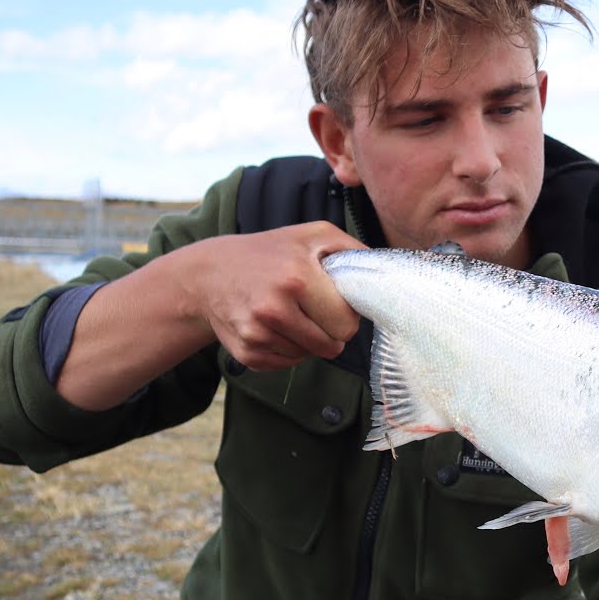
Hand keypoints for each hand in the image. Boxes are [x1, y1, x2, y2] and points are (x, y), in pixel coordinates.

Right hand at [182, 221, 364, 371]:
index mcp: (296, 279)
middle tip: (316, 309)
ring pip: (311, 356)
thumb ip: (354, 251)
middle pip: (332, 345)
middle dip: (331, 331)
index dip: (347, 316)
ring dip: (309, 340)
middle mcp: (274, 309)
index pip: (347, 323)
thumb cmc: (271, 252)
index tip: (336, 302)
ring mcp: (257, 334)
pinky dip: (289, 349)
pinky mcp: (247, 354)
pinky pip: (288, 364)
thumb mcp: (313, 236)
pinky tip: (275, 326)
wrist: (209, 274)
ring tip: (292, 313)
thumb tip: (389, 272)